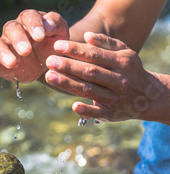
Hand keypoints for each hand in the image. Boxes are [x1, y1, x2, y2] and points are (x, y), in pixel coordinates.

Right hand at [0, 10, 68, 82]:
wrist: (47, 62)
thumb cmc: (53, 43)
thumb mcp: (60, 32)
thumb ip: (55, 24)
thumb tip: (47, 26)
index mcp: (29, 20)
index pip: (28, 16)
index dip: (33, 25)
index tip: (40, 37)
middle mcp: (14, 31)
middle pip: (11, 29)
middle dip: (18, 40)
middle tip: (26, 51)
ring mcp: (4, 46)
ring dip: (3, 53)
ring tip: (12, 63)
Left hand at [45, 32, 167, 121]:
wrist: (147, 96)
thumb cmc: (128, 69)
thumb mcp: (124, 52)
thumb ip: (105, 43)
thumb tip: (86, 36)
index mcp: (121, 62)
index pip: (95, 55)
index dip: (75, 50)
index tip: (57, 46)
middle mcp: (119, 79)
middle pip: (90, 72)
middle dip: (68, 66)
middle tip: (49, 61)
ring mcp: (115, 97)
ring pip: (89, 90)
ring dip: (69, 83)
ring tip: (50, 76)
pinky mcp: (111, 113)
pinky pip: (98, 112)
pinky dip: (87, 110)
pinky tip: (74, 106)